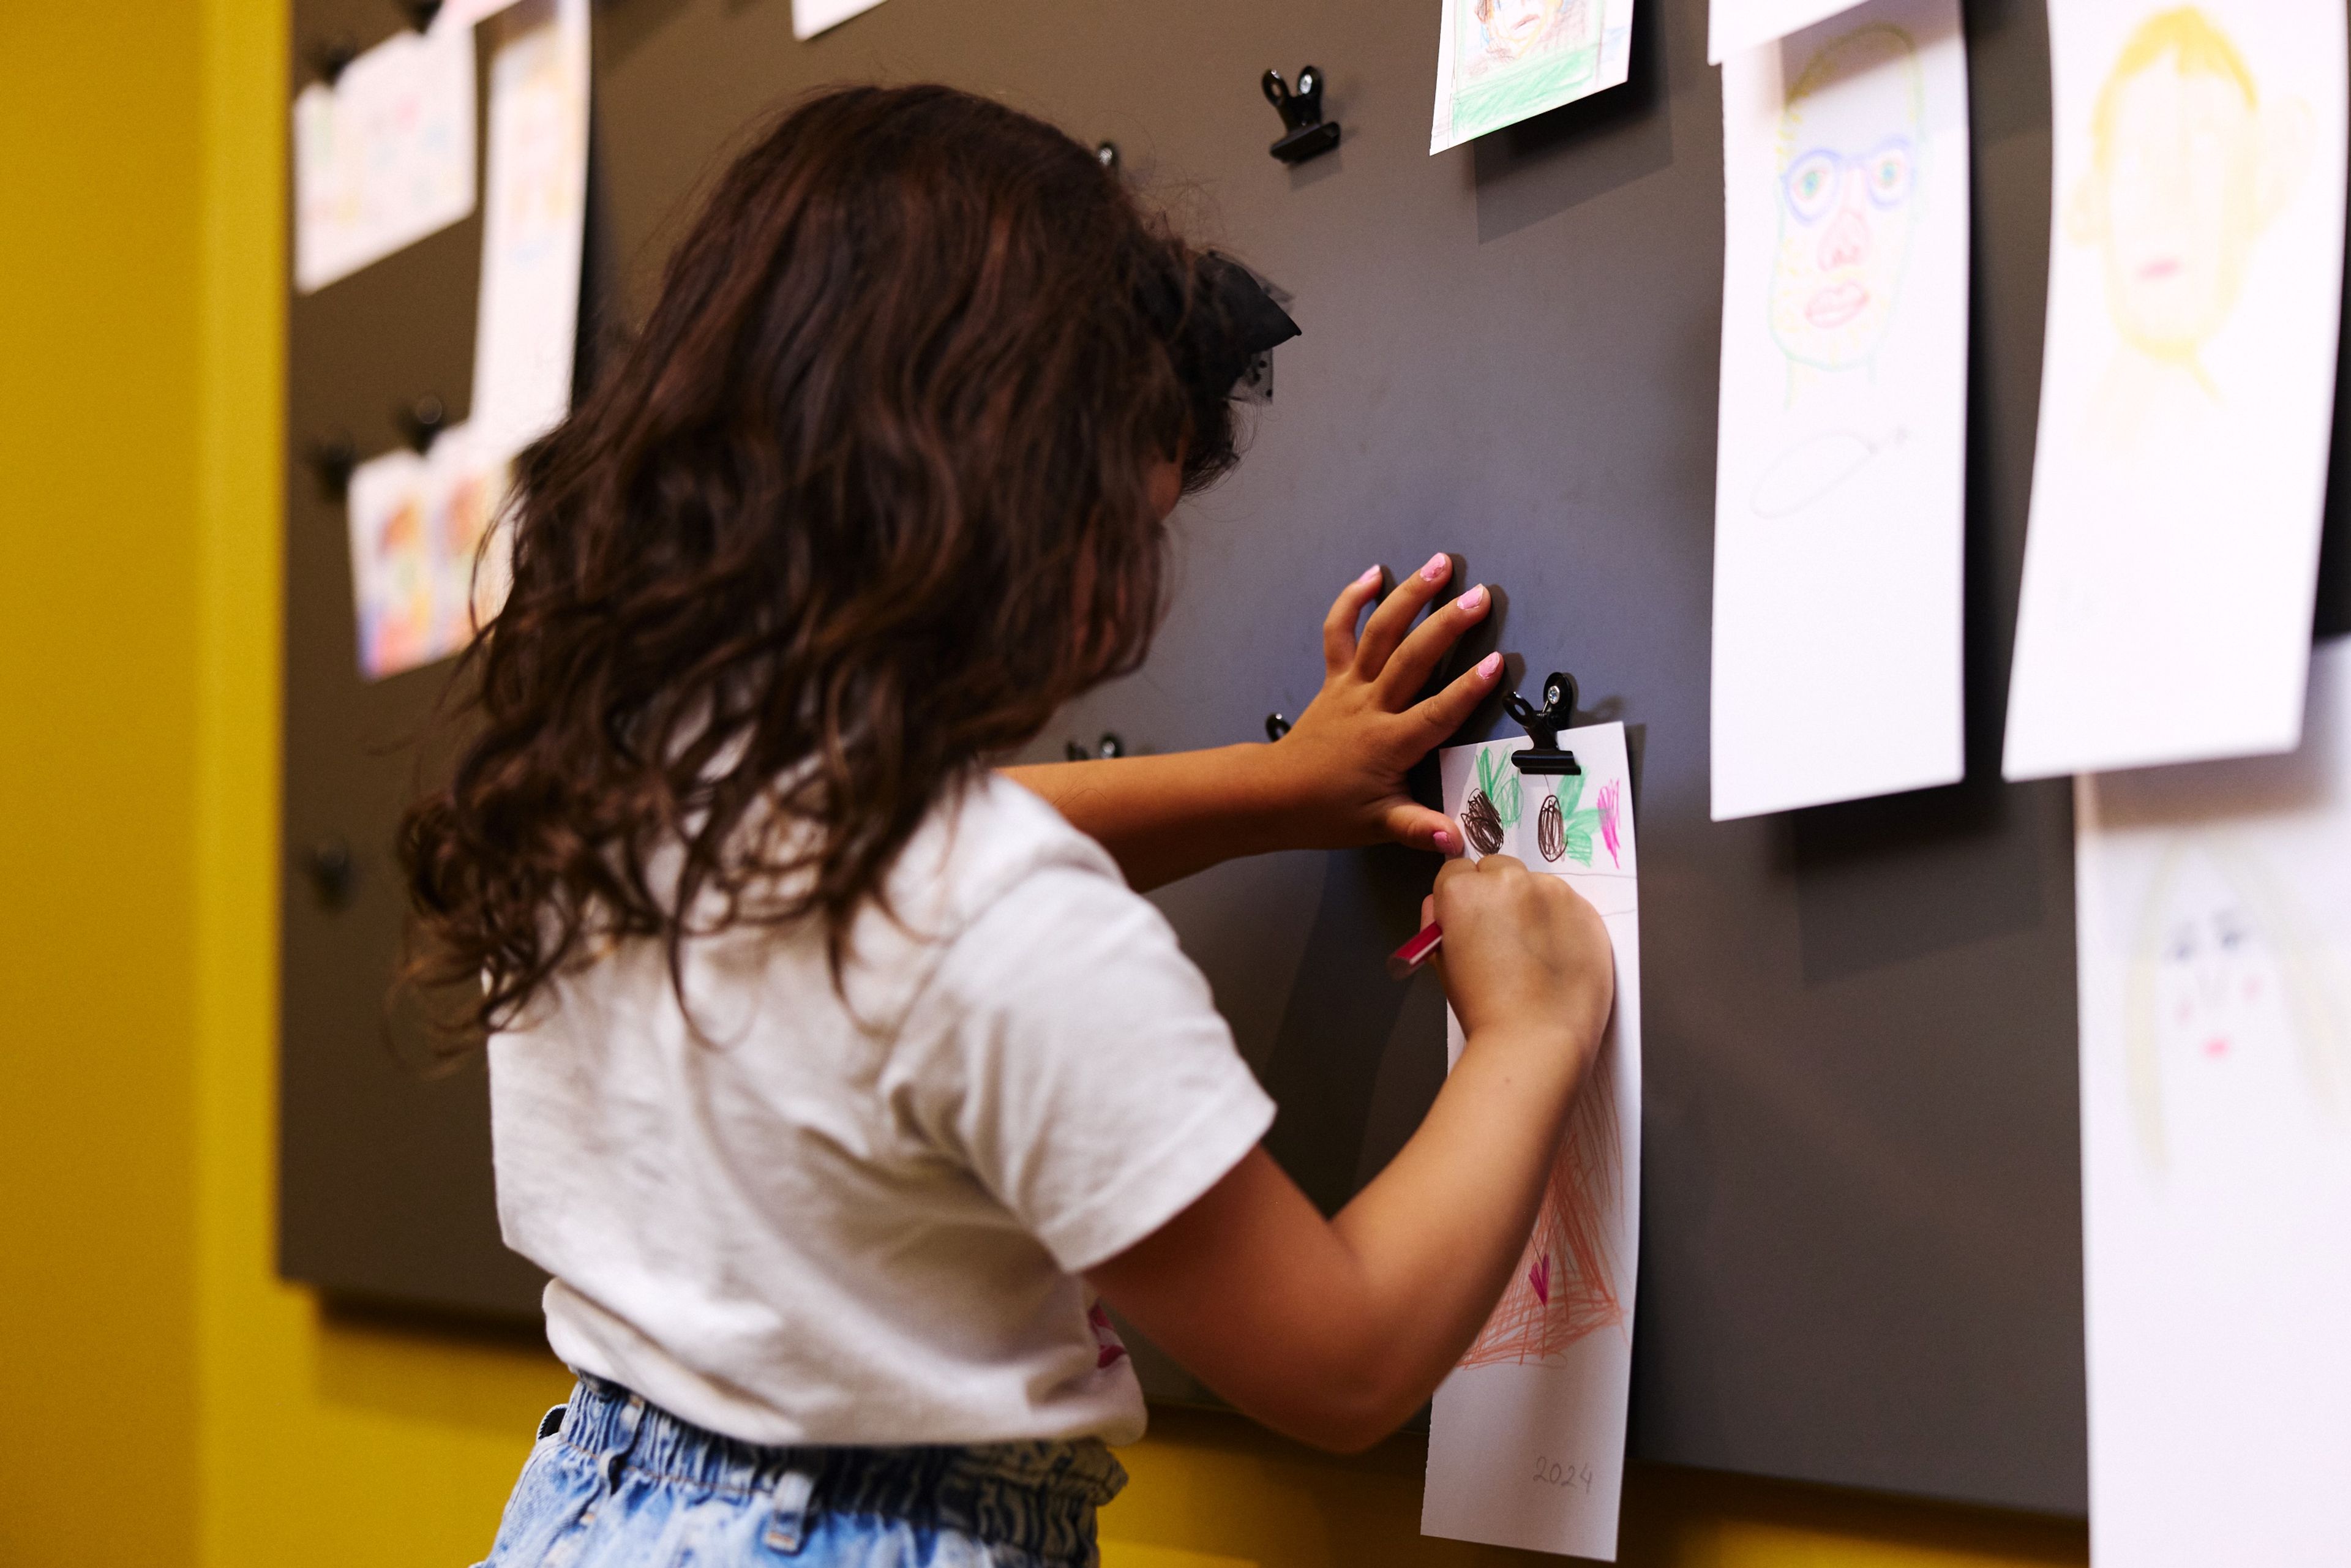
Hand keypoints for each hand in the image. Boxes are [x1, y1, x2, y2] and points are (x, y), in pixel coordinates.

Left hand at [1261, 553, 1502, 854]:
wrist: (1274, 795)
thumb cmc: (1328, 811)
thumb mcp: (1379, 826)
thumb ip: (1420, 828)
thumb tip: (1458, 840)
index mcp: (1389, 743)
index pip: (1436, 712)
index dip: (1467, 689)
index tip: (1496, 663)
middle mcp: (1370, 706)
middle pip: (1412, 658)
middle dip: (1447, 625)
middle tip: (1480, 597)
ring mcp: (1349, 687)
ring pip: (1380, 634)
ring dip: (1409, 596)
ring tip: (1439, 565)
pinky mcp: (1333, 678)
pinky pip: (1339, 632)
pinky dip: (1352, 600)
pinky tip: (1374, 574)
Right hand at [1426, 853, 1612, 1057]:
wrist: (1537, 1039)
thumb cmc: (1486, 1010)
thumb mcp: (1442, 963)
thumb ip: (1439, 923)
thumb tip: (1445, 909)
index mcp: (1464, 891)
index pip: (1456, 871)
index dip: (1461, 900)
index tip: (1470, 921)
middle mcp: (1508, 880)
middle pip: (1497, 868)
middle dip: (1496, 894)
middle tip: (1502, 936)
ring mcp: (1552, 892)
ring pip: (1536, 885)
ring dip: (1531, 906)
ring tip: (1533, 953)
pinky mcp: (1587, 910)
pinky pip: (1568, 906)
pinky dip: (1561, 923)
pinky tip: (1557, 958)